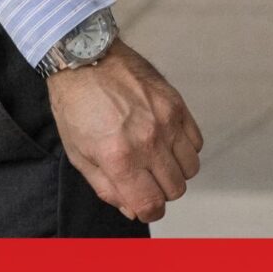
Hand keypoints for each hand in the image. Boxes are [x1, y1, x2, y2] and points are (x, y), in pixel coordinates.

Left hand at [45, 41, 201, 223]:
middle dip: (160, 193)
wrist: (85, 59)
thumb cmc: (76, 108)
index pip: (150, 204)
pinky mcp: (177, 104)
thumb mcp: (79, 155)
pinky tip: (165, 142)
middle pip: (175, 189)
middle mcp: (148, 142)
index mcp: (119, 159)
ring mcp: (166, 122)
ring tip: (155, 160)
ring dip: (175, 172)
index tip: (142, 206)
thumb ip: (106, 188)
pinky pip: (196, 142)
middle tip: (145, 181)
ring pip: (190, 168)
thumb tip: (132, 209)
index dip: (148, 212)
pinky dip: (184, 149)